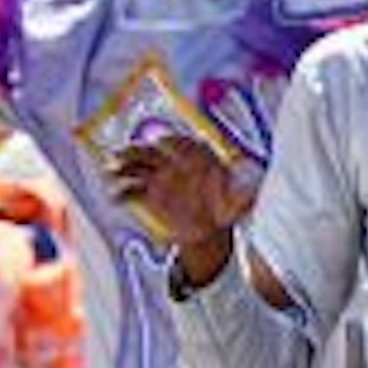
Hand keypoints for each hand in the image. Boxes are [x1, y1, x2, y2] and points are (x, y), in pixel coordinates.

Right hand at [111, 132, 245, 262]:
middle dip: (137, 149)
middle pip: (152, 151)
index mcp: (196, 156)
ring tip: (110, 169)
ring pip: (138, 166)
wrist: (211, 227)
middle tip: (125, 150)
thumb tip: (257, 174)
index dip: (171, 142)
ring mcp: (160, 177)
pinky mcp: (150, 194)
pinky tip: (114, 197)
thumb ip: (246, 187)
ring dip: (123, 165)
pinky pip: (133, 190)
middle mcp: (175, 162)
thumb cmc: (226, 206)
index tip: (161, 140)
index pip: (182, 144)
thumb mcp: (240, 199)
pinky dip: (122, 192)